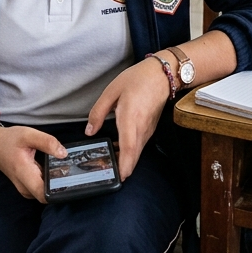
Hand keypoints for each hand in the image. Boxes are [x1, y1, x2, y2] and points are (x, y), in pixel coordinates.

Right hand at [0, 125, 66, 201]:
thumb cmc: (10, 140)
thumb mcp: (28, 135)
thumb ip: (47, 142)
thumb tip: (64, 154)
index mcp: (24, 174)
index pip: (44, 195)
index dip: (59, 191)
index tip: (71, 180)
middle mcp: (25, 187)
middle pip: (48, 196)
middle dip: (60, 186)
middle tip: (72, 172)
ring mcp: (25, 189)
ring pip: (45, 193)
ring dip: (55, 184)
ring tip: (64, 170)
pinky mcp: (26, 187)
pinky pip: (41, 189)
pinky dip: (49, 182)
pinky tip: (55, 171)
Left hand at [85, 57, 170, 180]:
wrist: (161, 75)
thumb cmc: (137, 80)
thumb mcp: (111, 91)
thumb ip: (98, 112)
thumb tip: (90, 131)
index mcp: (131, 117)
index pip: (129, 146)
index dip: (125, 164)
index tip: (120, 177)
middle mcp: (142, 127)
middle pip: (134, 155)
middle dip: (123, 168)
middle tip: (107, 175)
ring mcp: (148, 129)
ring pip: (137, 151)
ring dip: (125, 160)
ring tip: (109, 162)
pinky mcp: (150, 129)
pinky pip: (139, 145)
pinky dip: (130, 151)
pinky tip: (118, 148)